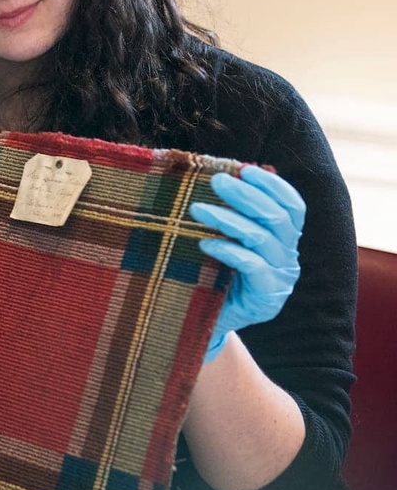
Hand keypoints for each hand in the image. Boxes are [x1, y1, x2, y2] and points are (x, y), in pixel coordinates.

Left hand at [189, 165, 304, 363]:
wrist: (204, 320)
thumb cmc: (211, 273)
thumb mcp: (222, 239)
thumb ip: (228, 213)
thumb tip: (215, 175)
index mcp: (285, 239)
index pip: (293, 206)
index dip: (273, 185)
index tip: (246, 169)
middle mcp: (288, 258)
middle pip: (278, 218)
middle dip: (246, 195)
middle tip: (216, 181)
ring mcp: (281, 279)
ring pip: (262, 238)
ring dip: (228, 219)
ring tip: (196, 208)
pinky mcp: (267, 298)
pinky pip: (251, 265)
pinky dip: (227, 250)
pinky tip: (204, 242)